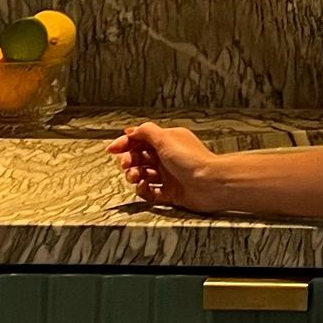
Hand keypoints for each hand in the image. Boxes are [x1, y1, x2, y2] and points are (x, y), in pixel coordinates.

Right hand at [113, 120, 237, 212]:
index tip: (112, 148)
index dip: (125, 143)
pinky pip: (150, 192)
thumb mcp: (165, 139)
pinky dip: (144, 190)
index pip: (141, 140)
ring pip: (143, 175)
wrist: (210, 183)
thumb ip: (146, 131)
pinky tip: (143, 187)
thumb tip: (131, 129)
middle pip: (140, 157)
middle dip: (129, 160)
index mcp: (168, 141)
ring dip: (134, 175)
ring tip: (134, 177)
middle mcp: (168, 157)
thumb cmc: (192, 160)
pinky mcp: (171, 193)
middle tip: (126, 164)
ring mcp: (169, 175)